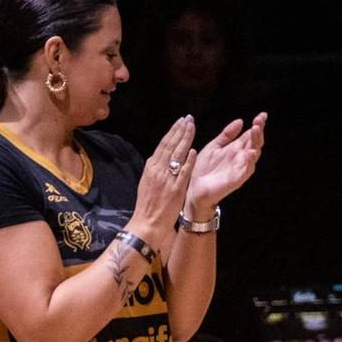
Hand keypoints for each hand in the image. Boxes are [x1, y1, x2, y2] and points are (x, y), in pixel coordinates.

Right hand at [131, 115, 196, 244]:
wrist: (147, 222)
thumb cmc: (148, 205)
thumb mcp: (147, 182)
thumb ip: (155, 170)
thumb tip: (159, 158)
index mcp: (151, 167)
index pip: (163, 145)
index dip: (172, 132)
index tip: (180, 122)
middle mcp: (158, 170)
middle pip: (170, 145)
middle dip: (180, 130)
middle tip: (188, 118)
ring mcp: (167, 178)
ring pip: (177, 154)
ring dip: (185, 140)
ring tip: (192, 127)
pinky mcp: (175, 189)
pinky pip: (183, 172)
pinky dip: (188, 161)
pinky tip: (194, 151)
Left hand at [186, 113, 266, 217]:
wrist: (194, 188)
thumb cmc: (204, 168)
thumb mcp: (214, 146)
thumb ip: (227, 135)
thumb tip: (241, 121)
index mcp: (235, 149)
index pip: (250, 135)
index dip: (258, 125)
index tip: (262, 115)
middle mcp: (240, 158)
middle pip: (254, 142)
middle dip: (258, 131)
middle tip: (259, 120)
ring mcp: (240, 168)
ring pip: (254, 154)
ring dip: (256, 142)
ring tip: (256, 130)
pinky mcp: (236, 179)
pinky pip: (246, 170)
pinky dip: (250, 162)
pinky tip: (251, 152)